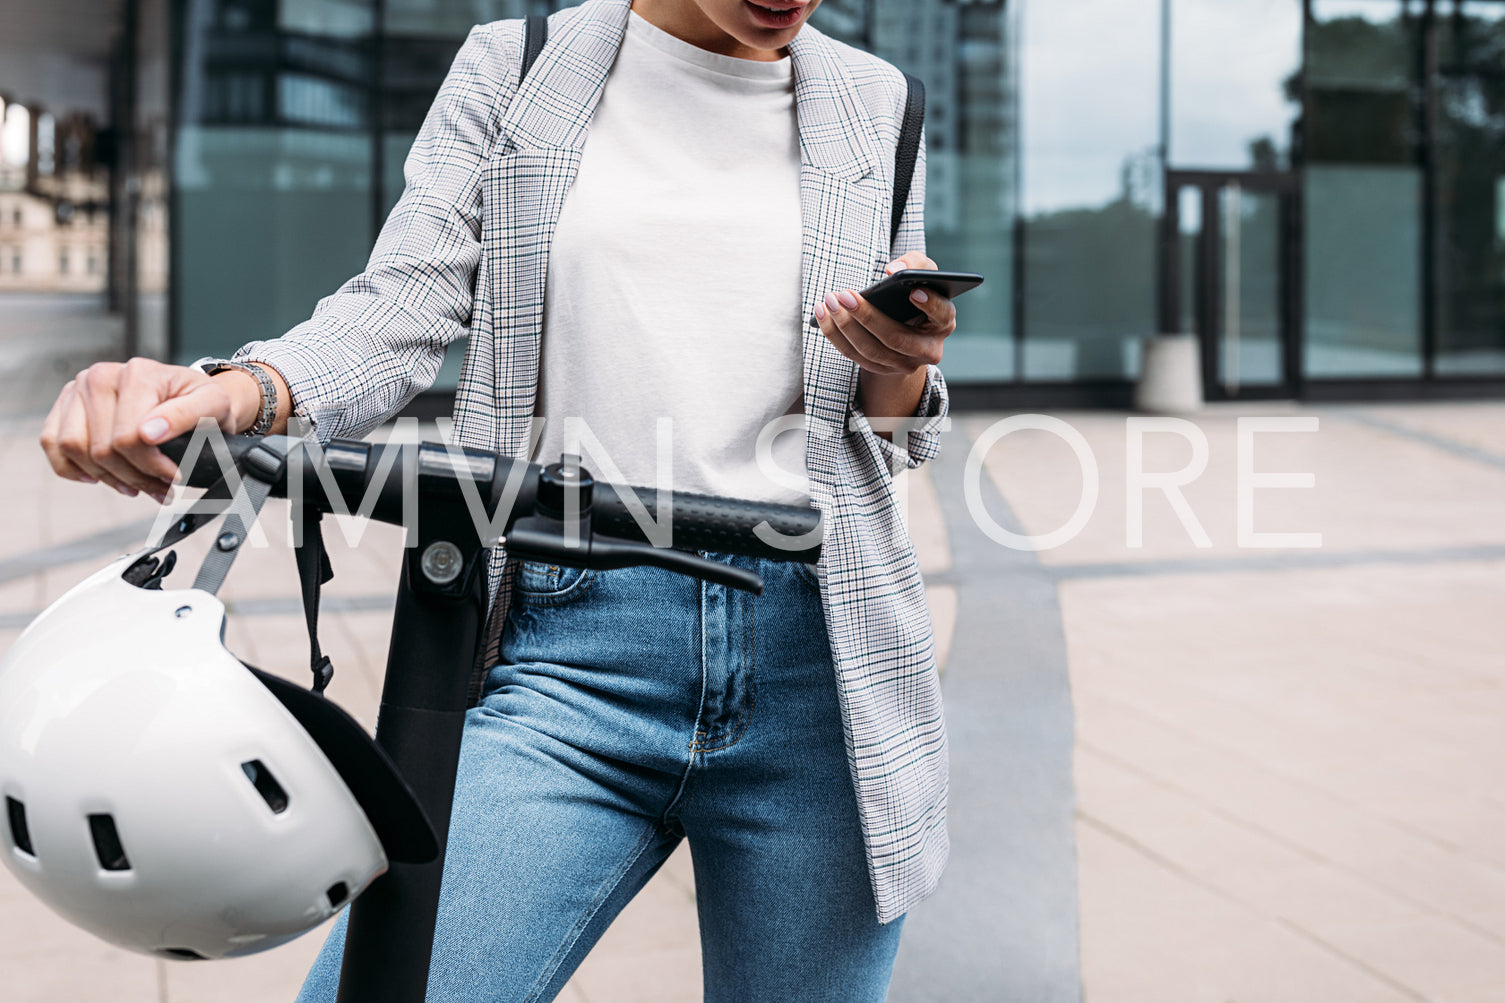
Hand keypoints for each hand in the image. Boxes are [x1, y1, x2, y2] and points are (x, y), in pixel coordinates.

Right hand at [39, 359, 255, 503]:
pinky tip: (97, 478)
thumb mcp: (213, 405)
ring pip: (74, 449)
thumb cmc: (201, 401)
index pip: (129, 437)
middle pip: (102, 448)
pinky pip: (52, 443)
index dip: (152, 467)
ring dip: (106, 478)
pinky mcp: (65, 405)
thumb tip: (149, 432)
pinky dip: (71, 468)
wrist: (189, 394)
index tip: (175, 478)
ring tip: (136, 485)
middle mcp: (100, 376)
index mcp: (137, 374)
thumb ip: (187, 415)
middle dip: (134, 477)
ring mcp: (78, 389)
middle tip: (161, 488)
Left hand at [814, 251, 956, 376]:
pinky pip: (854, 356)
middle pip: (897, 338)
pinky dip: (835, 335)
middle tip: (844, 295)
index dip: (930, 305)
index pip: (942, 315)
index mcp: (943, 322)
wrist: (905, 324)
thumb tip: (891, 272)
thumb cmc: (914, 289)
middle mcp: (928, 349)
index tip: (913, 291)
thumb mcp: (921, 272)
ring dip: (845, 326)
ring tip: (829, 302)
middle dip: (868, 317)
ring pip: (872, 351)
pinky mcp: (881, 369)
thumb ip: (914, 263)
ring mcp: (904, 364)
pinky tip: (822, 313)